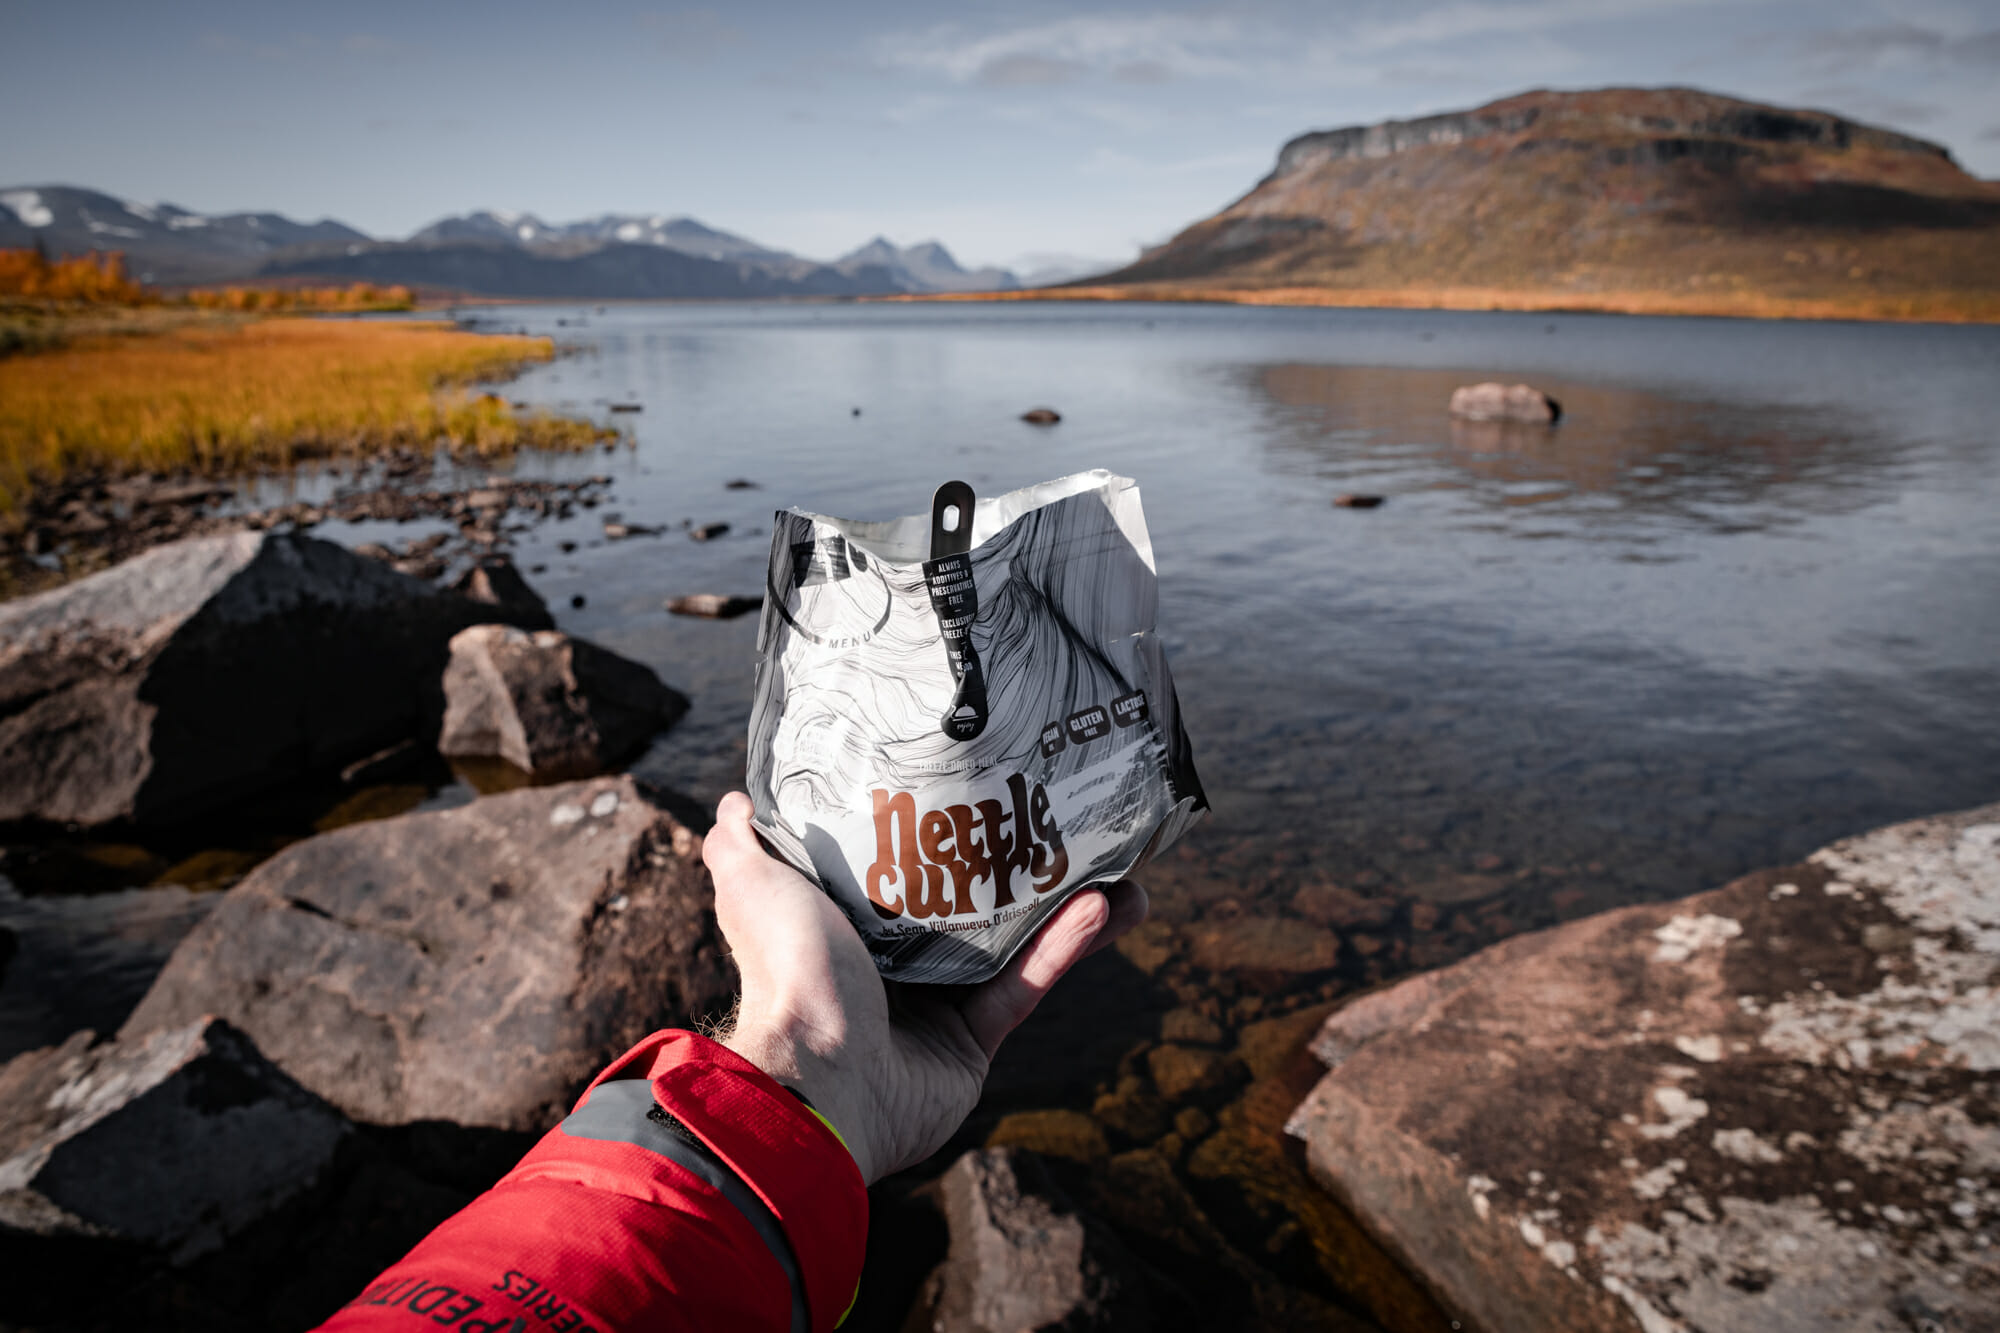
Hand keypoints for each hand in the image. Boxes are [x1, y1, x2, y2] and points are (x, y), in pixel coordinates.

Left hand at [702, 790, 1147, 1183]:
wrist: (822, 1079)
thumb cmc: (788, 975)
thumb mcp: (758, 888)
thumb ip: (744, 847)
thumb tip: (734, 799)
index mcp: (843, 930)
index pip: (895, 874)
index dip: (937, 836)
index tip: (980, 792)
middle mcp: (889, 969)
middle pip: (968, 909)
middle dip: (1018, 870)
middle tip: (1061, 823)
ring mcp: (933, 1011)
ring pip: (1012, 945)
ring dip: (1066, 906)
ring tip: (1120, 865)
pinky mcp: (973, 1047)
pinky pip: (1025, 986)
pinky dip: (1064, 947)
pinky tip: (1108, 905)